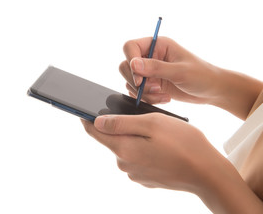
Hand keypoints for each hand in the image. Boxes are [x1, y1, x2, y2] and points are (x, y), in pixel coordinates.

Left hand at [81, 113, 220, 191]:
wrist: (208, 174)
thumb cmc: (183, 143)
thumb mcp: (152, 123)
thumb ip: (121, 123)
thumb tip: (97, 122)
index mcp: (123, 149)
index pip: (95, 132)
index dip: (87, 119)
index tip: (82, 110)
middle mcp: (125, 165)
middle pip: (113, 139)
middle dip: (122, 127)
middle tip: (143, 118)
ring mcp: (135, 174)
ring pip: (127, 148)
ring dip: (136, 138)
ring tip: (159, 134)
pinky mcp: (145, 178)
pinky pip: (138, 158)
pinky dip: (144, 149)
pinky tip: (162, 147)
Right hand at [120, 37, 220, 104]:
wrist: (211, 91)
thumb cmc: (202, 76)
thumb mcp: (180, 71)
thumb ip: (156, 67)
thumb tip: (133, 64)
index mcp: (157, 45)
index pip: (130, 47)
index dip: (130, 61)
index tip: (139, 78)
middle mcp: (150, 56)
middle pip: (126, 65)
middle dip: (136, 81)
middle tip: (153, 88)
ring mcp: (149, 71)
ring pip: (130, 81)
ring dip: (143, 92)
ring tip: (161, 95)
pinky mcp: (150, 85)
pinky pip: (137, 92)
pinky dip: (147, 98)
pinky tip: (164, 98)